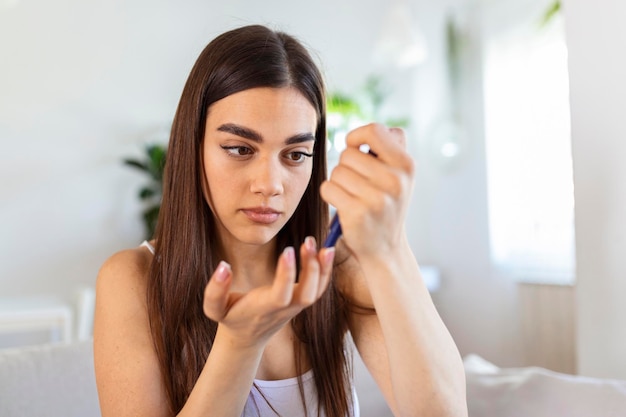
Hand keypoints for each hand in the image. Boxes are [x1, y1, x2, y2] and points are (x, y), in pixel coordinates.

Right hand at [202, 237, 334, 348]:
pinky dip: (326, 271)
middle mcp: (284, 309)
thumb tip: (223, 266)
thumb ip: (215, 290)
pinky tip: (325, 251)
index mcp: (263, 309)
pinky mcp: (301, 301)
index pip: (281, 295)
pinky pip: (319, 289)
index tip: (287, 250)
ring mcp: (296, 307)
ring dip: (323, 268)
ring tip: (322, 244)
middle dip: (312, 269)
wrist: (246, 338)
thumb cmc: (230, 318)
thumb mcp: (214, 308)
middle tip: (308, 241)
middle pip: (307, 295)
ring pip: (317, 292)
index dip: (286, 274)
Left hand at [320, 123, 414, 257]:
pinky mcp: (358, 213)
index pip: (374, 131)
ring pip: (337, 171)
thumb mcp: (399, 176)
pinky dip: (330, 195)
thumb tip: (361, 134)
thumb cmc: (386, 204)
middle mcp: (395, 180)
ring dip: (338, 182)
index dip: (357, 137)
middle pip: (348, 154)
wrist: (385, 248)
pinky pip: (328, 188)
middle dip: (345, 166)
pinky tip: (343, 205)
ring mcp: (377, 198)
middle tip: (356, 183)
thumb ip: (386, 150)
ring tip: (352, 195)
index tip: (355, 149)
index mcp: (406, 165)